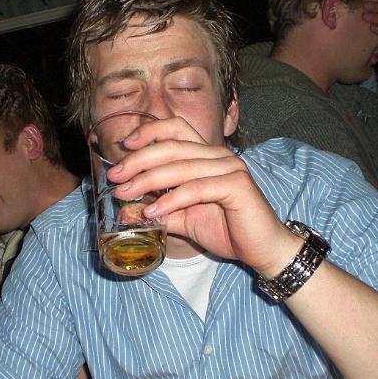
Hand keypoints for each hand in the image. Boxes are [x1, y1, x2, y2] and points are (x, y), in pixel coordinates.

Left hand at [111, 117, 300, 276]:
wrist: (262, 250)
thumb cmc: (227, 230)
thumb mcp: (184, 220)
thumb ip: (158, 212)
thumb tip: (124, 212)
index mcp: (206, 155)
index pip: (175, 128)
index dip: (149, 132)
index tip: (123, 146)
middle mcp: (219, 155)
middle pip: (172, 146)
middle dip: (138, 161)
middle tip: (115, 177)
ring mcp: (230, 168)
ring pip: (181, 167)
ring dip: (148, 181)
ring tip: (125, 195)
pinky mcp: (237, 186)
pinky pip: (196, 188)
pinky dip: (171, 199)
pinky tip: (152, 210)